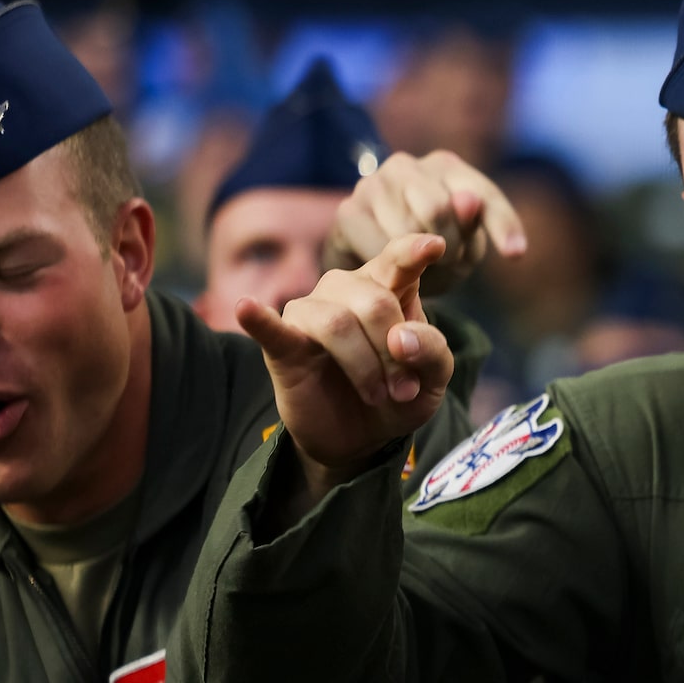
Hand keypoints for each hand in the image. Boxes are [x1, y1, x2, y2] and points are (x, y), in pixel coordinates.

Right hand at [237, 234, 453, 499]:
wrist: (362, 436)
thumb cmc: (400, 393)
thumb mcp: (434, 378)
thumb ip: (433, 351)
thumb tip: (401, 338)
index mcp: (390, 288)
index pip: (399, 259)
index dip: (414, 251)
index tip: (436, 246)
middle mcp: (347, 290)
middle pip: (374, 301)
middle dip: (395, 352)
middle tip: (405, 390)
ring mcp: (311, 314)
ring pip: (337, 323)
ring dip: (365, 366)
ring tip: (378, 394)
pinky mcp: (282, 346)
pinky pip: (269, 327)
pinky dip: (258, 318)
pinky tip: (247, 308)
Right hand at [326, 150, 526, 294]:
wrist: (379, 267)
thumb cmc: (434, 249)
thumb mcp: (468, 241)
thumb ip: (478, 221)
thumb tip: (468, 200)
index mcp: (446, 167)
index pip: (481, 195)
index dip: (501, 226)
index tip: (515, 254)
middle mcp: (406, 165)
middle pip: (438, 209)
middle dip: (450, 247)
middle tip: (447, 263)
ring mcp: (372, 184)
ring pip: (407, 229)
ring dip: (420, 259)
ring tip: (421, 266)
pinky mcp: (348, 211)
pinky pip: (379, 245)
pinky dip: (393, 266)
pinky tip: (394, 267)